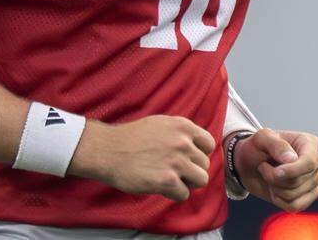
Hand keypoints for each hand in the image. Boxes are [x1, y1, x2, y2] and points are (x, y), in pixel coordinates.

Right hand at [70, 115, 214, 201]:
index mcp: (183, 126)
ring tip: (172, 180)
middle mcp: (183, 143)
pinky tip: (162, 187)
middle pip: (204, 164)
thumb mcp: (160, 124)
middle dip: (192, 170)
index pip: (209, 143)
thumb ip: (180, 133)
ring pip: (201, 180)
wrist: (108, 150)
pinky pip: (184, 193)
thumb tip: (195, 146)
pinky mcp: (167, 181)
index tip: (188, 158)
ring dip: (187, 183)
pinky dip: (175, 194)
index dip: (199, 153)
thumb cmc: (131, 138)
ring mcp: (177, 162)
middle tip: (175, 172)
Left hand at [232, 128, 317, 212]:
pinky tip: (274, 189)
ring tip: (268, 176)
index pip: (309, 162)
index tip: (275, 172)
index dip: (292, 171)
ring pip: (294, 195)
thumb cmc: (257, 147)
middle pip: (298, 180)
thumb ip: (276, 144)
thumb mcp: (261, 138)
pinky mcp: (308, 196)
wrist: (250, 165)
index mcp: (309, 143)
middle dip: (274, 178)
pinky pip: (296, 206)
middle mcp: (316, 162)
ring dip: (274, 188)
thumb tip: (293, 159)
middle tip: (263, 167)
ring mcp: (314, 180)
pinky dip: (279, 201)